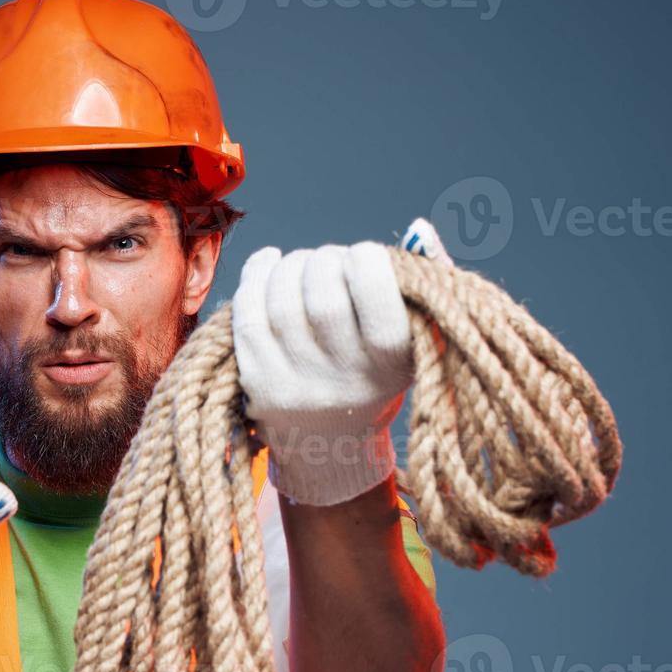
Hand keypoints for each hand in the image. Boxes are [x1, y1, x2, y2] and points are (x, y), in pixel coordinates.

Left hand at [231, 241, 412, 505]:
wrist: (330, 441)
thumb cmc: (375, 370)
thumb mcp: (415, 340)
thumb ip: (423, 285)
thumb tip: (418, 229)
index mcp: (392, 367)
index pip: (378, 303)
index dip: (366, 263)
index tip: (363, 255)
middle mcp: (344, 382)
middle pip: (322, 299)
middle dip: (322, 261)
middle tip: (327, 261)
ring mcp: (297, 386)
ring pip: (280, 303)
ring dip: (289, 266)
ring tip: (301, 265)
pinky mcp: (259, 384)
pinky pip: (247, 317)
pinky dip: (255, 278)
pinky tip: (268, 263)